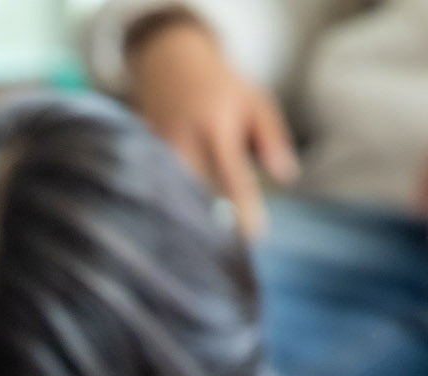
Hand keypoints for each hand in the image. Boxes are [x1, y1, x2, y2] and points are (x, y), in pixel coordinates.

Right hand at [125, 13, 298, 237]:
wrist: (169, 63)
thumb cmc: (222, 90)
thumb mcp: (257, 103)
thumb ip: (272, 139)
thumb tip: (287, 176)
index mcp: (216, 127)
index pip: (232, 178)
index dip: (244, 210)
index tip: (254, 237)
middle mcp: (182, 140)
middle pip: (197, 194)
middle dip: (212, 226)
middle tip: (228, 259)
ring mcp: (156, 150)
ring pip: (172, 197)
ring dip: (188, 224)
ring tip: (202, 257)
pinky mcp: (140, 156)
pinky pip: (155, 191)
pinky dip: (167, 213)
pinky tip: (177, 238)